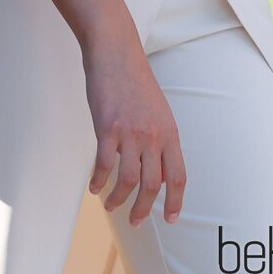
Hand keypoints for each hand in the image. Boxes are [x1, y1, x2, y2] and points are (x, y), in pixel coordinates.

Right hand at [83, 28, 185, 226]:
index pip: (178, 177)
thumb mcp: (157, 110)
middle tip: (135, 222)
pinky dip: (98, 180)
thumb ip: (159, 139)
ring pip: (128, 180)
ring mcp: (130, 132)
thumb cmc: (134, 79)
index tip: (170, 218)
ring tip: (111, 205)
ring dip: (119, 199)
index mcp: (169, 132)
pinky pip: (103, 164)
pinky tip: (94, 186)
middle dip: (143, 210)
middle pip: (152, 186)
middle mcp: (153, 135)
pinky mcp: (107, 127)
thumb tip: (154, 170)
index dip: (175, 202)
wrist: (115, 51)